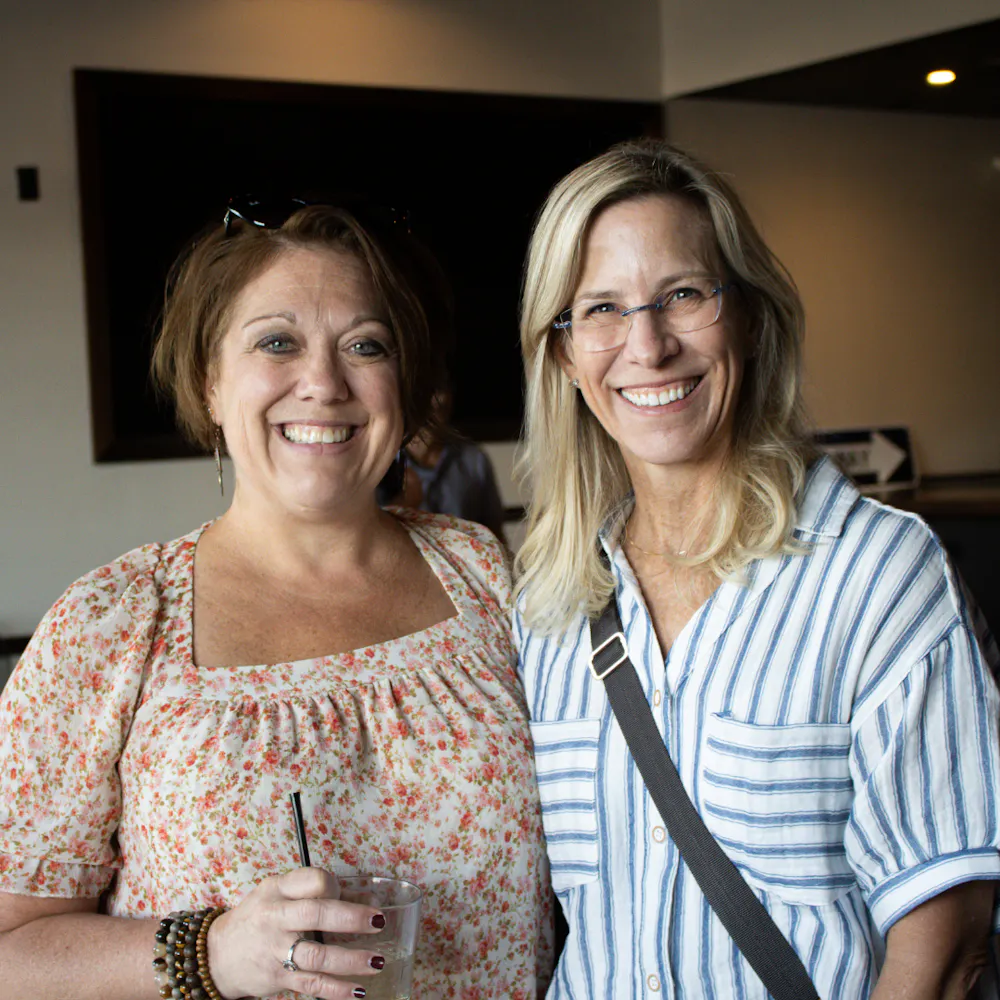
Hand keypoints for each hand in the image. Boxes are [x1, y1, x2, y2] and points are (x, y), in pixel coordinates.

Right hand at [207, 867, 387, 998]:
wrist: (218, 954)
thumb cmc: (260, 916)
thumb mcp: (282, 894)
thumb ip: (324, 895)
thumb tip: (370, 899)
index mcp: (278, 890)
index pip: (313, 880)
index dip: (335, 886)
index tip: (346, 893)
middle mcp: (276, 918)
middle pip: (316, 914)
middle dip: (351, 918)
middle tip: (378, 921)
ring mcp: (276, 950)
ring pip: (316, 955)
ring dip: (350, 960)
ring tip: (377, 961)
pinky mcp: (278, 978)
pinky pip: (311, 985)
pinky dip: (336, 990)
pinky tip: (358, 991)